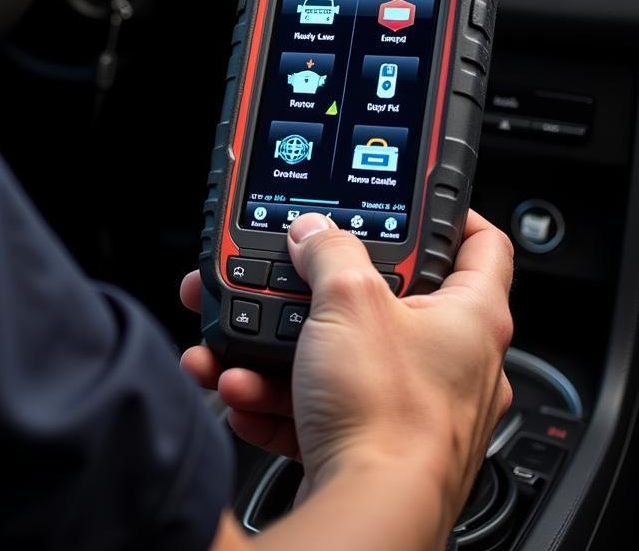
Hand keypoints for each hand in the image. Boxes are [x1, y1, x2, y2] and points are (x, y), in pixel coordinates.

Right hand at [181, 210, 513, 529]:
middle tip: (284, 278)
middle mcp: (450, 360)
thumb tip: (314, 232)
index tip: (405, 203)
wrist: (367, 514)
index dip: (447, 214)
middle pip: (382, 300)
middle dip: (316, 292)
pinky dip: (279, 396)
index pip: (479, 244)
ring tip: (238, 349)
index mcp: (470, 316)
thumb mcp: (349, 301)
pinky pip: (320, 403)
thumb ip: (328, 252)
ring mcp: (411, 405)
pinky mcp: (373, 442)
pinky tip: (243, 393)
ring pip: (337, 355)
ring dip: (279, 351)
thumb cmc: (389, 415)